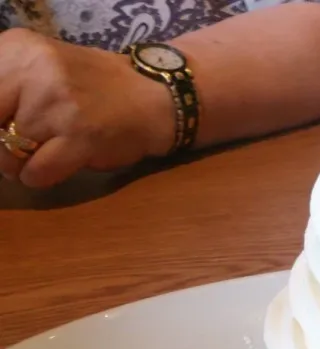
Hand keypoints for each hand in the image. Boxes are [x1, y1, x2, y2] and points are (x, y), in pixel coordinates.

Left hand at [0, 29, 174, 187]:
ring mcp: (59, 104)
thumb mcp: (41, 68)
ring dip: (20, 162)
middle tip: (18, 143)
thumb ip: (5, 87)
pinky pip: (37, 172)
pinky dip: (38, 177)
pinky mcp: (81, 137)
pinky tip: (53, 166)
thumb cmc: (93, 87)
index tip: (6, 127)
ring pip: (9, 151)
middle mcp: (36, 70)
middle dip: (1, 141)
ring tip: (43, 151)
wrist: (152, 97)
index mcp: (19, 48)